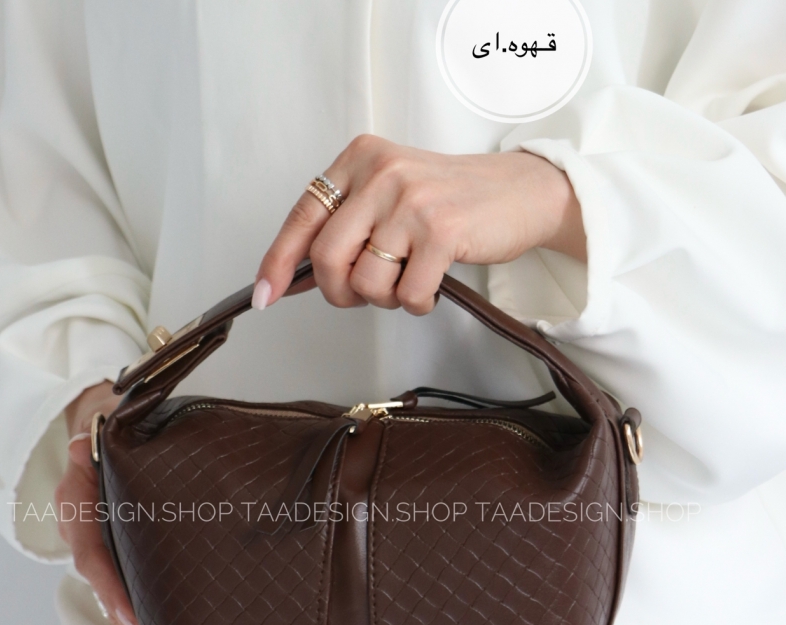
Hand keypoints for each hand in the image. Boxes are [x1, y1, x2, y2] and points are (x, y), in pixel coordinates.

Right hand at [57, 382, 140, 624]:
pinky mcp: (109, 534)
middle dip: (122, 608)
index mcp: (75, 497)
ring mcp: (90, 529)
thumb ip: (99, 438)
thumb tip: (83, 448)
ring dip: (128, 605)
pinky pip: (118, 565)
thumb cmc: (112, 422)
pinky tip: (157, 613)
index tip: (130, 616)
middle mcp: (78, 520)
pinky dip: (132, 590)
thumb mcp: (107, 423)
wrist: (102, 415)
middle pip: (98, 573)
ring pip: (107, 573)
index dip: (107, 586)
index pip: (88, 550)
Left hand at [255, 134, 584, 315]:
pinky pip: (406, 295)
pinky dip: (416, 304)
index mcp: (360, 159)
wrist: (520, 192)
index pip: (303, 216)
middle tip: (361, 296)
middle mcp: (382, 173)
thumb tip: (292, 277)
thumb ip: (344, 228)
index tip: (265, 295)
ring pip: (366, 283)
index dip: (278, 262)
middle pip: (328, 259)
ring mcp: (412, 201)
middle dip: (340, 293)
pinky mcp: (442, 232)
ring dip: (384, 300)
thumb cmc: (451, 201)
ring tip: (407, 281)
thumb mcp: (389, 197)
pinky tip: (431, 286)